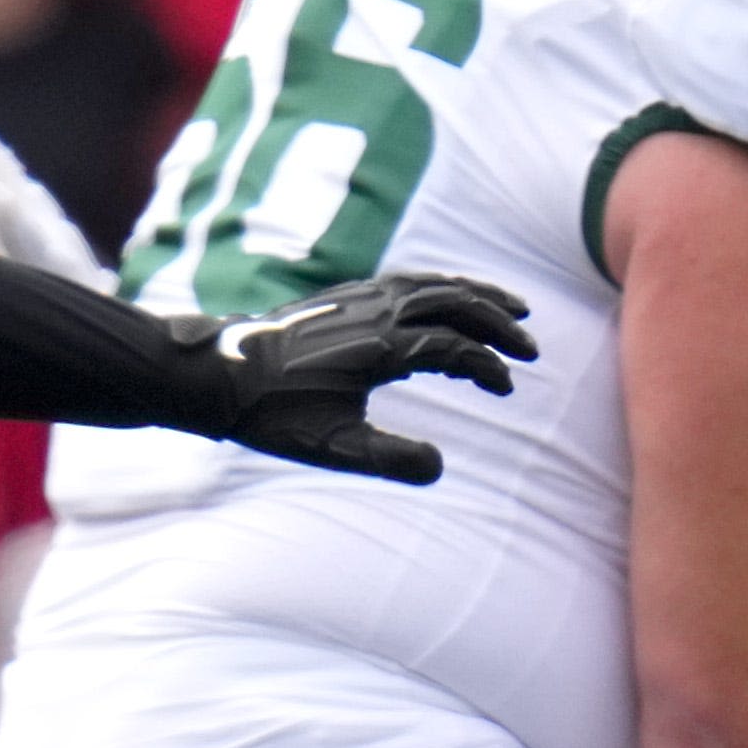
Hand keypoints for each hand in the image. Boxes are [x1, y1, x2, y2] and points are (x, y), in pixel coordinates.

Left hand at [200, 273, 537, 485]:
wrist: (216, 374)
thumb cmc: (272, 414)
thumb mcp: (330, 446)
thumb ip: (387, 458)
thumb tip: (440, 467)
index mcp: (381, 347)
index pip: (456, 349)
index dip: (487, 369)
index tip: (505, 390)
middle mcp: (376, 313)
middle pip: (457, 305)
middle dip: (499, 326)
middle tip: (530, 350)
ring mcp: (360, 298)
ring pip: (435, 285)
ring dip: (479, 296)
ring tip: (515, 310)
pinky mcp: (345, 294)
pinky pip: (409, 280)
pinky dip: (443, 285)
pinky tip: (451, 298)